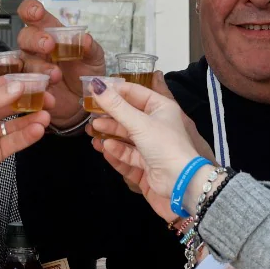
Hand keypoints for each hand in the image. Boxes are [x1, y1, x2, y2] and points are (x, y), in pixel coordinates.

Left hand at [0, 77, 50, 196]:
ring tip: (47, 113)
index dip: (20, 81)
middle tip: (49, 96)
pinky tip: (38, 129)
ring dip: (32, 118)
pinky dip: (28, 135)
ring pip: (17, 123)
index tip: (40, 78)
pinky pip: (15, 141)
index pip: (1, 86)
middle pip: (12, 103)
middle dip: (31, 99)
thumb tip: (19, 86)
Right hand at [15, 0, 105, 128]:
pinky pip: (23, 87)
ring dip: (38, 67)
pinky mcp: (28, 88)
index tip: (37, 13)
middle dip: (35, 39)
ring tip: (55, 76)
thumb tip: (85, 39)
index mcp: (50, 33)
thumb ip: (90, 48)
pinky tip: (49, 96)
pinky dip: (35, 90)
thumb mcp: (94, 59)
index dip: (30, 10)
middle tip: (49, 45)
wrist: (84, 101)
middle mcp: (35, 49)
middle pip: (24, 37)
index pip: (33, 15)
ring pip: (22, 63)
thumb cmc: (86, 73)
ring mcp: (30, 69)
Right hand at [85, 80, 203, 211]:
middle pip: (128, 115)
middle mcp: (156, 125)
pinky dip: (116, 151)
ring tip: (92, 130)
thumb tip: (96, 85)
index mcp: (161, 108)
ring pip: (126, 136)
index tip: (94, 88)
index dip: (115, 90)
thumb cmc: (164, 145)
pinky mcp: (146, 164)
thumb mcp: (139, 122)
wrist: (180, 183)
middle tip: (89, 112)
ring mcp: (151, 146)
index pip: (134, 93)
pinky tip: (104, 147)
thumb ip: (116, 106)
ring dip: (109, 133)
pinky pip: (127, 155)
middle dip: (109, 114)